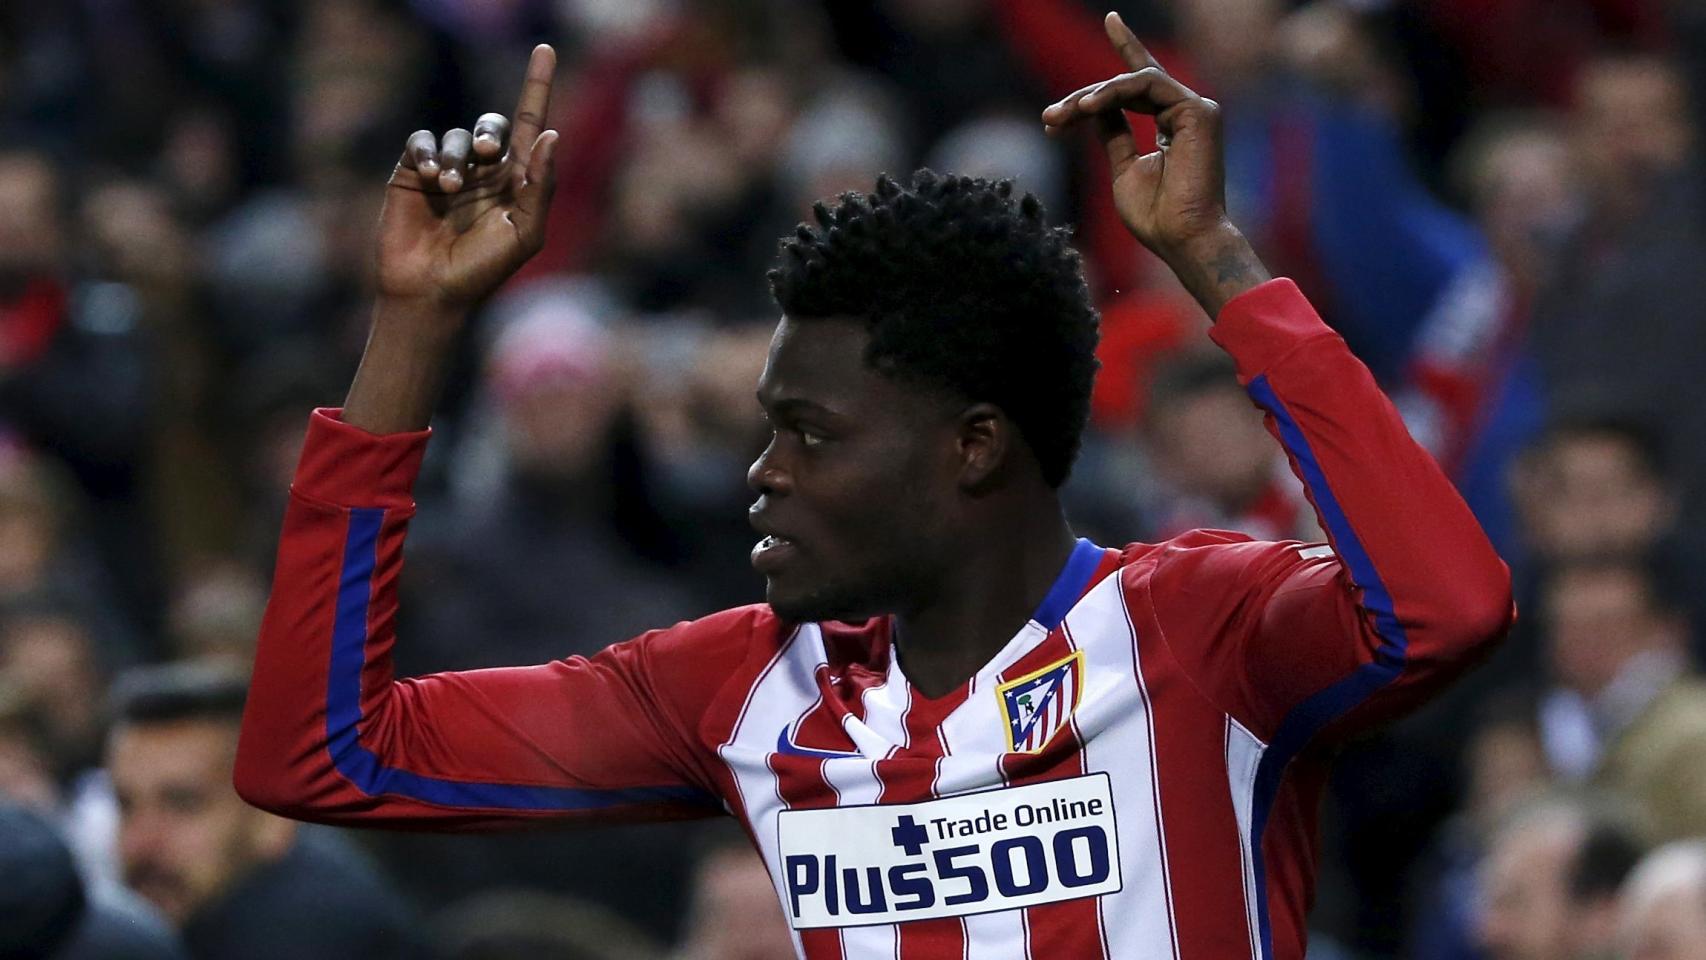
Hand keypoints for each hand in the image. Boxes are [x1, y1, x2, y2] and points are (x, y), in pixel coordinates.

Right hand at [375, 44, 560, 309]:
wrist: (431, 293)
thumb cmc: (483, 271)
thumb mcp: (525, 233)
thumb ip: (540, 186)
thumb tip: (550, 136)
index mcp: (517, 182)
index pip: (530, 125)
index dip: (537, 86)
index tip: (546, 49)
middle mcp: (485, 172)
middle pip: (493, 125)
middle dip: (492, 132)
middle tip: (490, 154)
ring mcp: (449, 171)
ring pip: (457, 136)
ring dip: (457, 156)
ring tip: (449, 187)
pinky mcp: (412, 173)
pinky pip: (423, 141)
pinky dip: (429, 152)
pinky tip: (430, 177)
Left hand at [1041, 14, 1268, 314]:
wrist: (1182, 239)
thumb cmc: (1156, 216)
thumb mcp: (1123, 168)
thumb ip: (1113, 133)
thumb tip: (1095, 106)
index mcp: (1173, 124)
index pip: (1144, 80)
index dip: (1127, 46)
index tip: (1111, 19)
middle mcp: (1186, 111)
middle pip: (1127, 85)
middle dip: (1083, 98)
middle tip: (1050, 118)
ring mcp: (1195, 109)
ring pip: (1133, 82)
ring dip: (1092, 96)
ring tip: (1064, 116)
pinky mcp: (1198, 110)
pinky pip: (1145, 86)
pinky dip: (1113, 92)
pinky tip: (1086, 107)